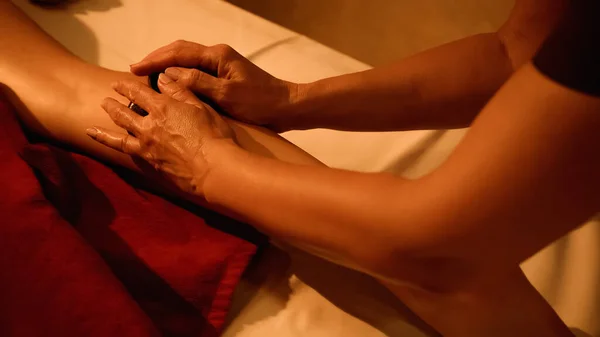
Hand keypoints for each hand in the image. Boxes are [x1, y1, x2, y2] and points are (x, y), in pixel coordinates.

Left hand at [87, 73, 235, 194]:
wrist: (212, 169)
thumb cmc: (214, 136)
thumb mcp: (201, 107)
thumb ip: (180, 91)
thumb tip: (162, 78)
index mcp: (163, 107)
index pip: (138, 92)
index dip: (126, 86)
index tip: (117, 84)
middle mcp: (149, 125)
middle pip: (124, 112)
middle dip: (113, 104)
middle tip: (105, 100)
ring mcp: (146, 145)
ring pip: (120, 133)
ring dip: (106, 126)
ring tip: (95, 123)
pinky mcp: (148, 162)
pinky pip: (125, 150)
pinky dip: (110, 144)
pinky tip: (106, 143)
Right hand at [130, 40, 299, 131]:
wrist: (286, 107)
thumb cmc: (260, 102)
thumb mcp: (227, 95)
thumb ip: (198, 83)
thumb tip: (169, 74)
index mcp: (217, 56)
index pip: (178, 53)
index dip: (154, 61)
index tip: (134, 69)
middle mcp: (218, 55)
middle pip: (180, 51)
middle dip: (157, 59)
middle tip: (135, 70)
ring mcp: (222, 65)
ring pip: (187, 60)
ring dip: (166, 66)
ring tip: (147, 76)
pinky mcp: (224, 76)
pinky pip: (195, 70)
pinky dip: (179, 74)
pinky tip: (171, 86)